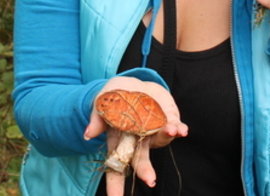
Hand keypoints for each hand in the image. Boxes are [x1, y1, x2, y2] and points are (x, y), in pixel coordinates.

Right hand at [85, 76, 187, 194]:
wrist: (134, 84)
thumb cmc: (114, 97)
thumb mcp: (102, 103)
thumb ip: (96, 119)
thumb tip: (88, 135)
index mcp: (119, 140)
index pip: (116, 167)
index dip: (115, 185)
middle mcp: (138, 140)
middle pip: (141, 160)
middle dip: (145, 170)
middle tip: (149, 180)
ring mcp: (153, 131)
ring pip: (160, 141)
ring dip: (165, 137)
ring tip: (171, 131)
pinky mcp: (167, 120)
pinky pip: (175, 127)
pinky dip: (179, 129)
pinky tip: (181, 130)